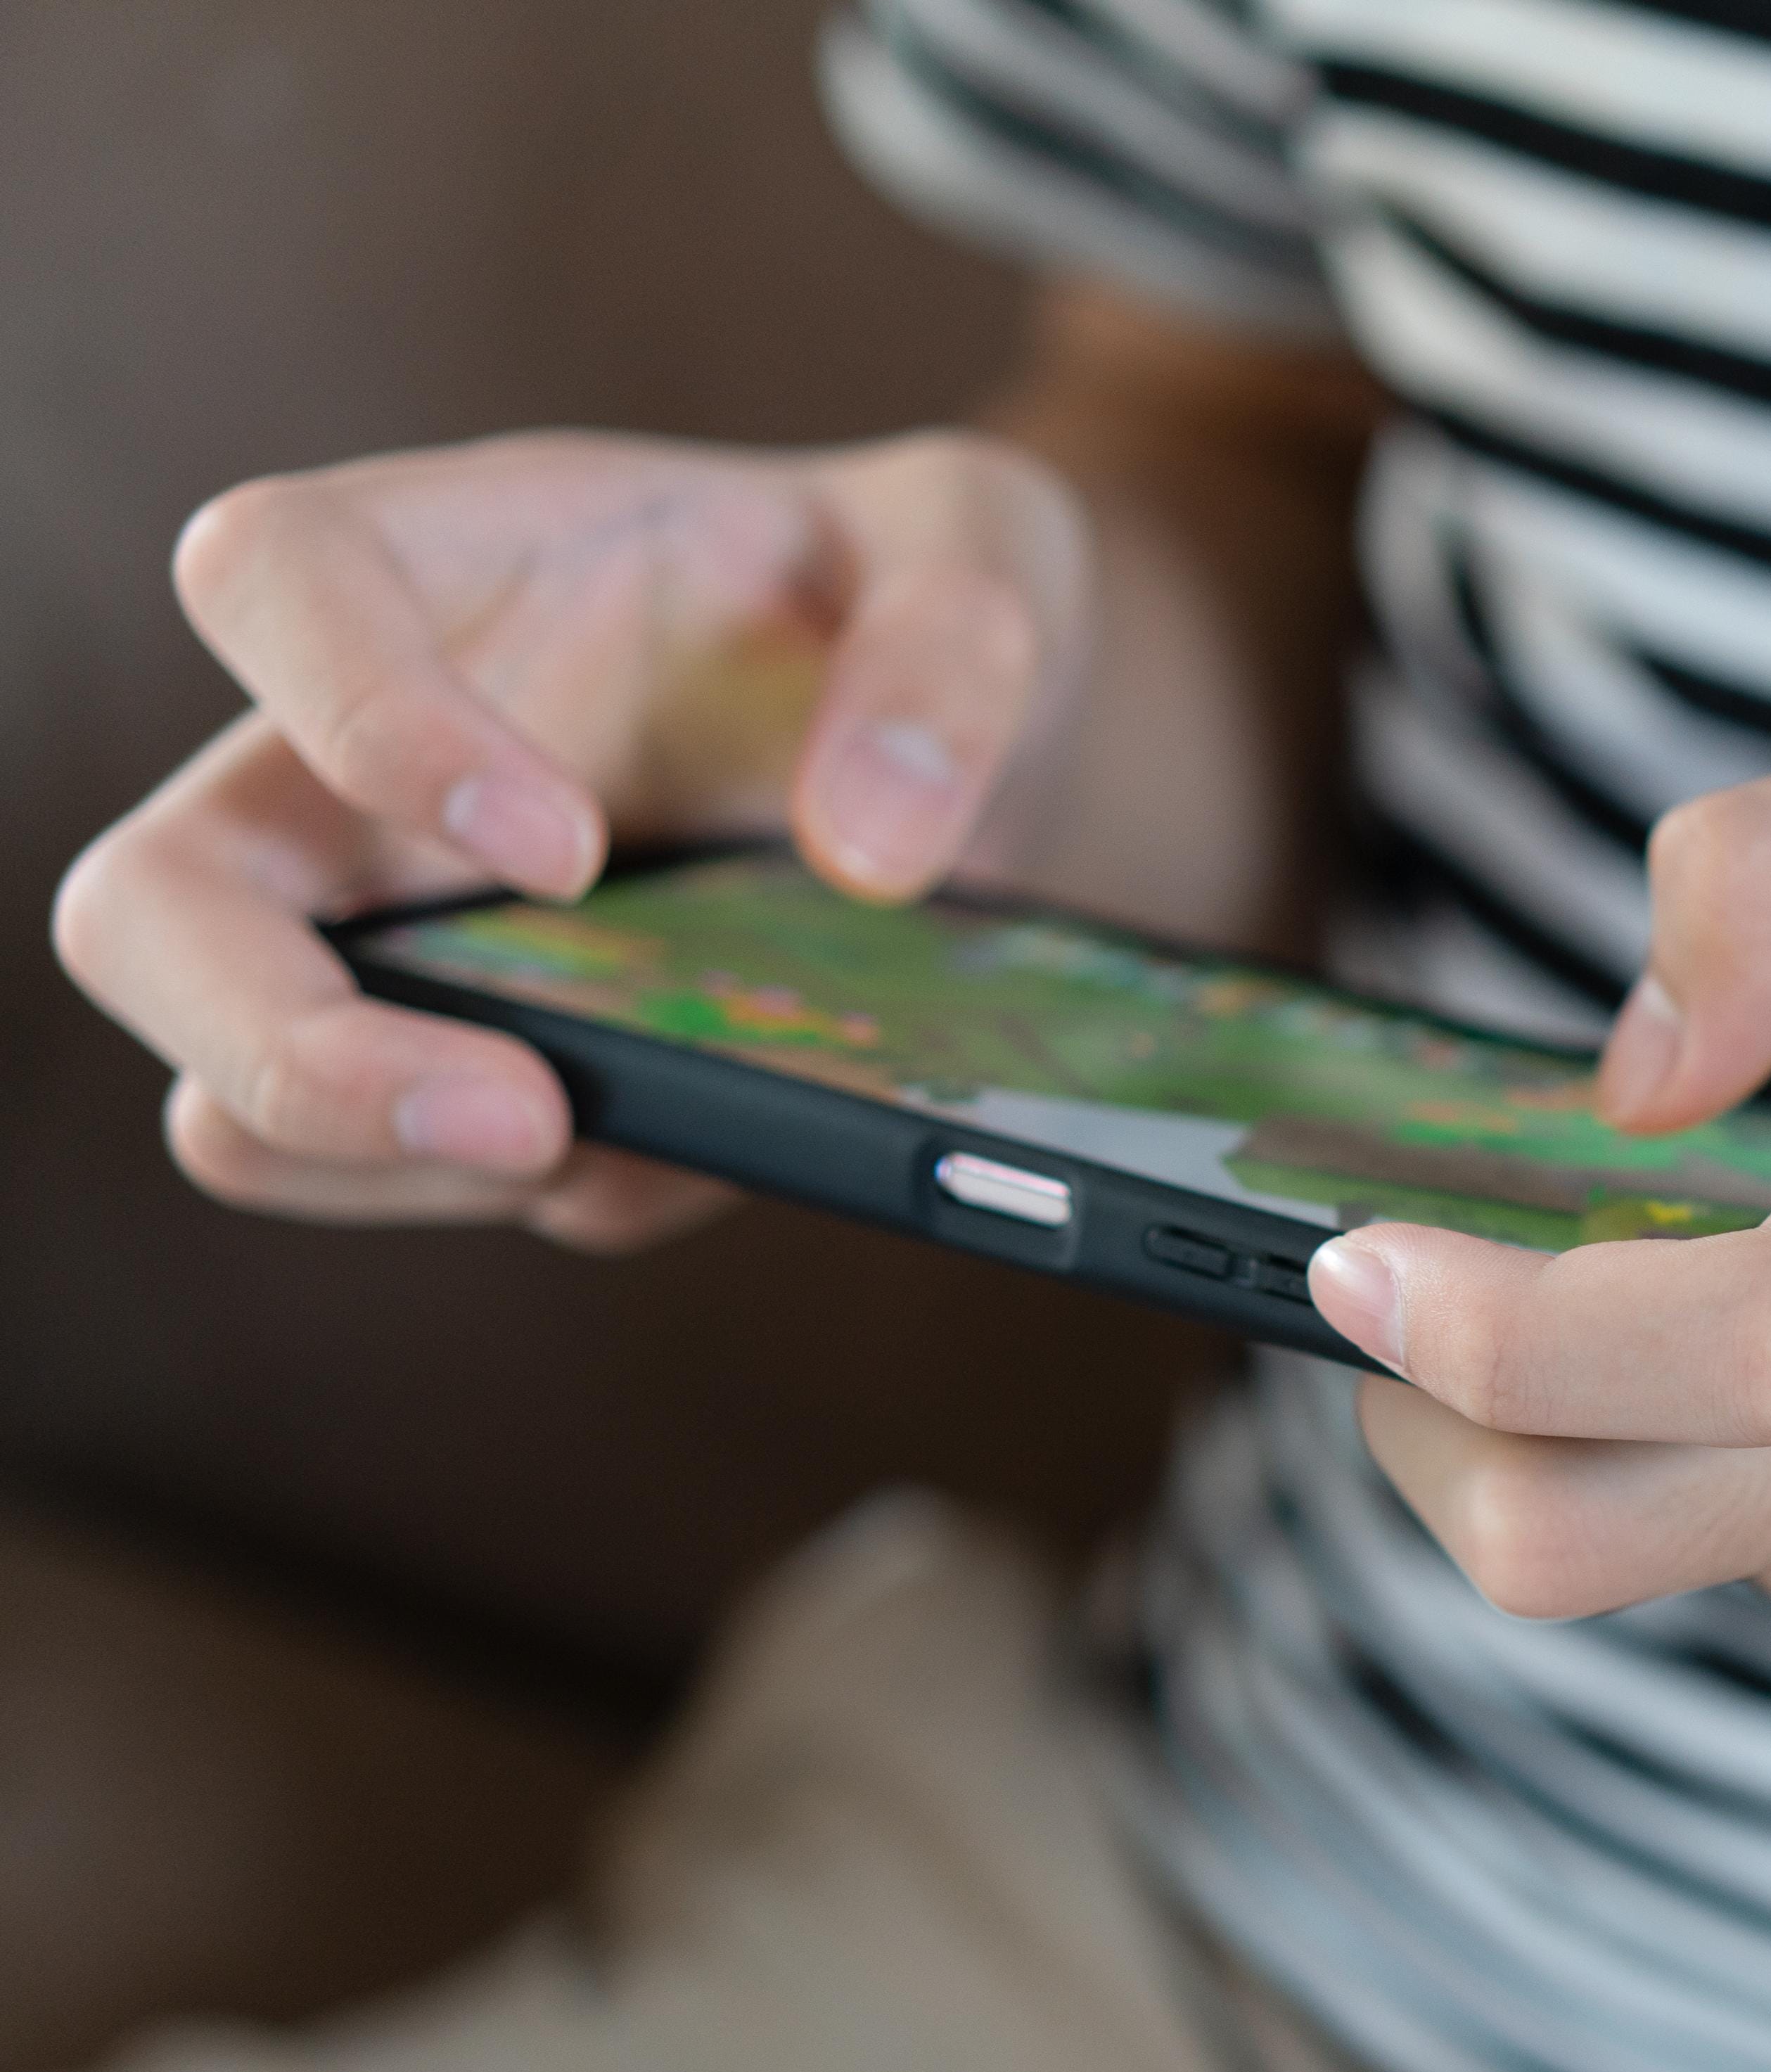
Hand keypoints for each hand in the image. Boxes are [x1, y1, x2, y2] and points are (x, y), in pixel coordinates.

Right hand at [51, 430, 1089, 1248]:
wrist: (977, 733)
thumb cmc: (924, 597)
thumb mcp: (993, 551)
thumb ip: (955, 649)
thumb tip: (874, 853)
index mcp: (456, 558)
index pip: (271, 577)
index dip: (364, 714)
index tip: (566, 847)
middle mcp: (364, 761)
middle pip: (151, 907)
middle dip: (279, 1040)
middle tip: (522, 1106)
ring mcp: (403, 935)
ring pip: (237, 1098)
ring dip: (397, 1165)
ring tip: (599, 1145)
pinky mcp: (492, 1060)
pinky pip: (441, 1177)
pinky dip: (564, 1195)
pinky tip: (714, 1150)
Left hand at [1305, 716, 1770, 1707]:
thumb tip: (1630, 1084)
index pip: (1741, 1344)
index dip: (1502, 1327)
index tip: (1352, 1255)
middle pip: (1617, 1535)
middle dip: (1428, 1431)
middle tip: (1391, 1303)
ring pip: (1679, 1555)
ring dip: (1611, 1432)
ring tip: (1739, 1276)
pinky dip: (1744, 1480)